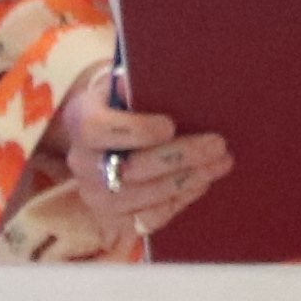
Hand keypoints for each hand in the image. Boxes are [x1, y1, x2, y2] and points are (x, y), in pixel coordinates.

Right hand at [7, 68, 230, 257]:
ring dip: (187, 180)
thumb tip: (131, 81)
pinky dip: (179, 200)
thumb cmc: (123, 103)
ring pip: (142, 197)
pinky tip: (201, 182)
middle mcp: (82, 163)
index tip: (170, 126)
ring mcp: (95, 195)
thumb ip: (131, 83)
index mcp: (81, 122)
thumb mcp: (123, 84)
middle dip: (179, 157)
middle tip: (217, 144)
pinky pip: (149, 218)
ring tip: (220, 163)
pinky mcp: (113, 218)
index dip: (136, 131)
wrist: (107, 135)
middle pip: (130, 168)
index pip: (99, 130)